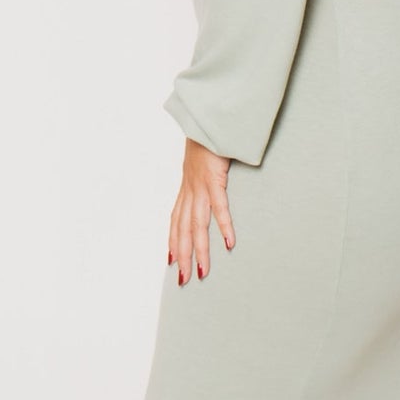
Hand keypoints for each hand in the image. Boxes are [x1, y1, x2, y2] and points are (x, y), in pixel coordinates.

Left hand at [169, 138, 234, 283]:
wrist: (207, 120)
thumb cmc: (209, 142)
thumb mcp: (202, 165)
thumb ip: (205, 180)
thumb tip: (212, 189)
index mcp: (186, 189)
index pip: (175, 222)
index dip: (172, 243)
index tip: (172, 262)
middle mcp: (189, 191)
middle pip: (183, 230)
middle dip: (183, 256)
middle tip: (185, 280)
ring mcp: (200, 186)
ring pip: (197, 225)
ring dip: (200, 250)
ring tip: (203, 271)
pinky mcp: (214, 179)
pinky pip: (219, 207)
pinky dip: (223, 226)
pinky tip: (228, 243)